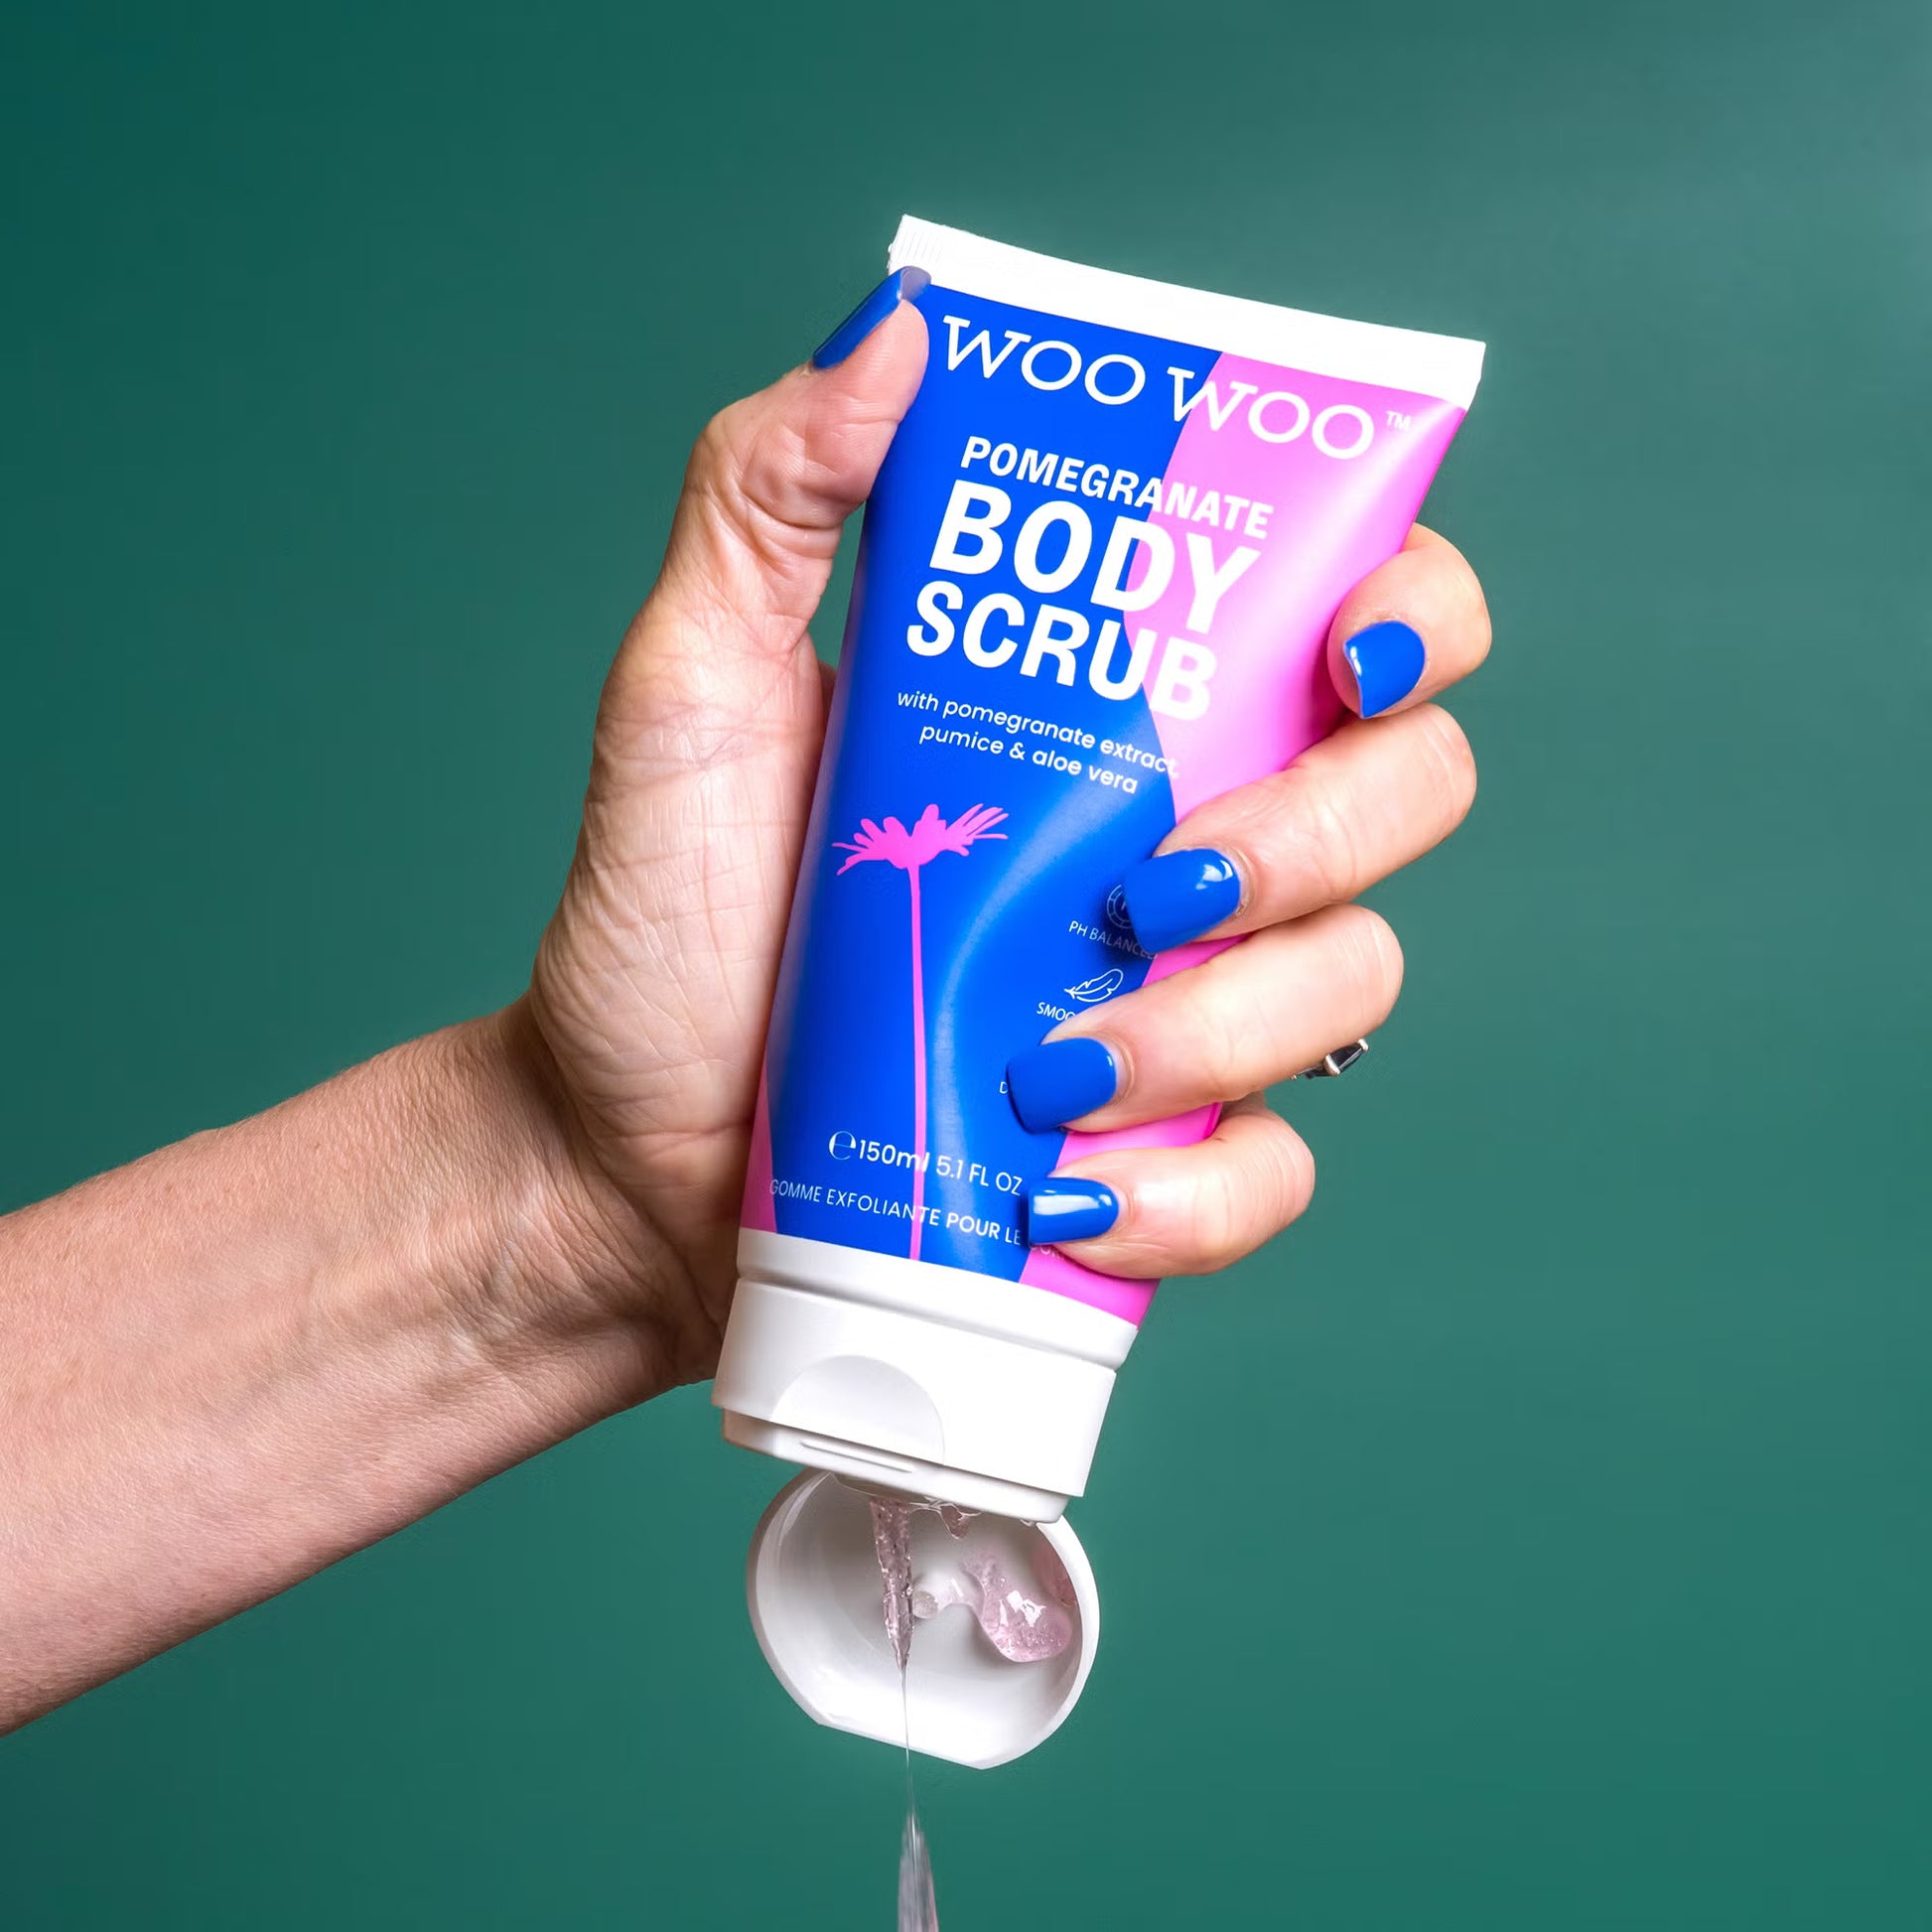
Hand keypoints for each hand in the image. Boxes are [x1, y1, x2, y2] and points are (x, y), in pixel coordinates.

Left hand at [516, 284, 1488, 1382]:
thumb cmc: (663, 920)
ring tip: (1049, 1068)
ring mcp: (1188, 1005)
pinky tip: (1067, 1196)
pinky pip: (1271, 1178)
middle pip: (1407, 794)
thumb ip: (772, 499)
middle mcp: (1185, 841)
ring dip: (1222, 1031)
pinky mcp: (1161, 1160)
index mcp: (1115, 710)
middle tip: (1157, 884)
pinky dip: (1191, 1198)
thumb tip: (898, 328)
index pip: (1350, 624)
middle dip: (1320, 837)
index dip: (1409, 618)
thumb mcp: (692, 688)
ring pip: (1354, 986)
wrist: (613, 1154)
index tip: (1342, 651)